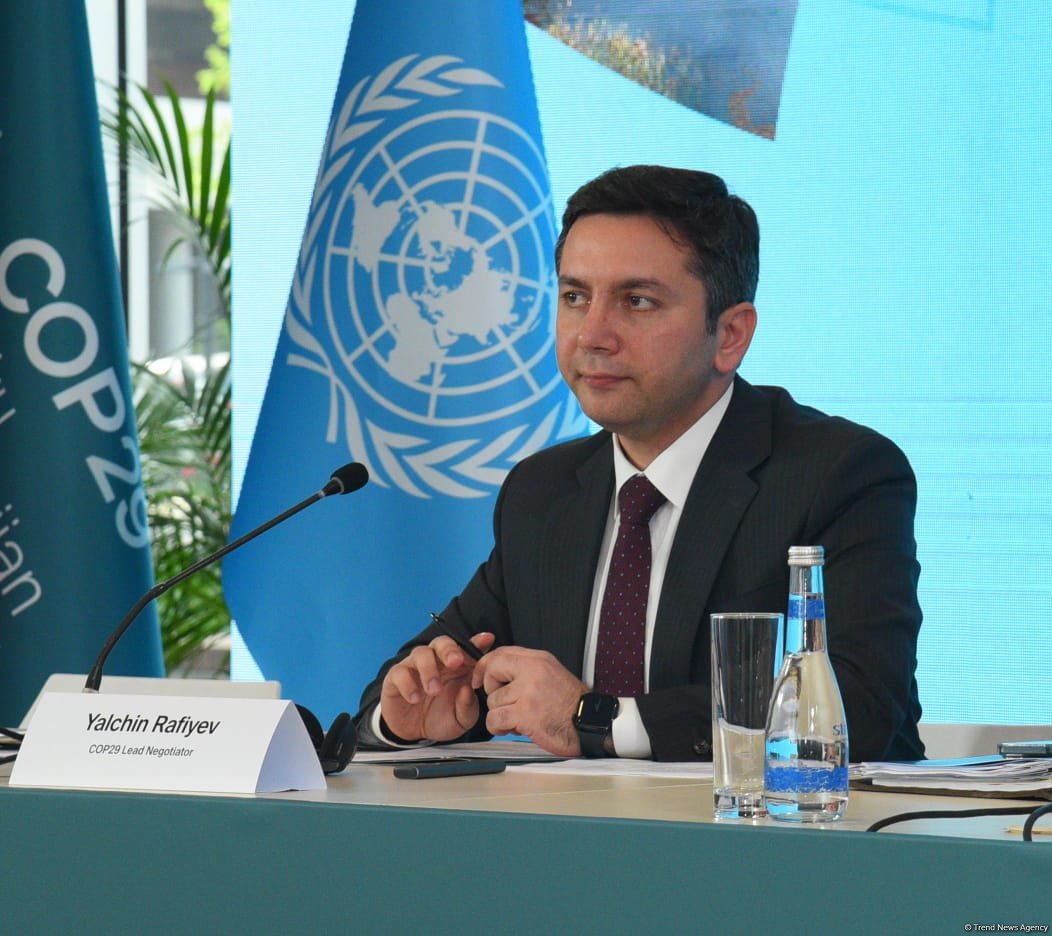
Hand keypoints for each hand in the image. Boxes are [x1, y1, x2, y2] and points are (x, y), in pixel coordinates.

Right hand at [380, 633, 494, 742]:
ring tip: (434, 690)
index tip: (487, 640)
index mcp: (457, 668)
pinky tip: (415, 698)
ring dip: (429, 669)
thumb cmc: (442, 718)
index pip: (467, 648)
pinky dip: (408, 684)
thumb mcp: (461, 719)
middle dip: (450, 649)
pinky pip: (399, 672)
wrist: (414, 734)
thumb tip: (467, 691)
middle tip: (456, 662)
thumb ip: (468, 707)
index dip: (477, 642)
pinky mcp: (396, 678)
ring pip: (421, 653)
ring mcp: (415, 667)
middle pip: (442, 642)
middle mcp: (436, 662)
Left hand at [471, 647, 588, 756]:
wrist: (590, 724)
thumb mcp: (552, 674)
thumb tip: (500, 671)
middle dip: (491, 689)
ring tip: (518, 718)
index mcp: (539, 659)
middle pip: (491, 670)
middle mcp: (533, 670)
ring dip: (501, 714)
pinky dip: (499, 728)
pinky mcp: (525, 713)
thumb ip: (528, 670)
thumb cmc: (572, 705)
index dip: (486, 666)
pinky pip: (494, 719)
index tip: (482, 679)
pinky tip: (513, 728)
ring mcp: (528, 691)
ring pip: (492, 700)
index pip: (501, 653)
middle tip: (505, 701)